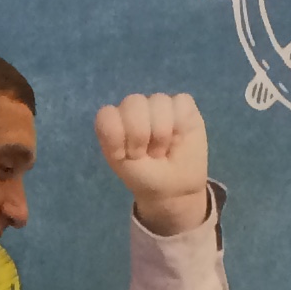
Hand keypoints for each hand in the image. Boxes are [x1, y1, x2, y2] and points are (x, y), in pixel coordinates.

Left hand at [92, 92, 215, 237]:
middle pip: (133, 102)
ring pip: (158, 101)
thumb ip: (111, 138)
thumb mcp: (121, 164)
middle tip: (145, 154)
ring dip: (161, 133)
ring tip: (162, 148)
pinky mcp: (182, 105)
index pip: (107, 113)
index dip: (115, 135)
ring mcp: (158, 103)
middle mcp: (134, 108)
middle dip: (139, 134)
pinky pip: (181, 103)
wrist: (174, 188)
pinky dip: (180, 126)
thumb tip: (112, 112)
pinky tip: (178, 138)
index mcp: (114, 121)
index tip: (123, 155)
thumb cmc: (145, 175)